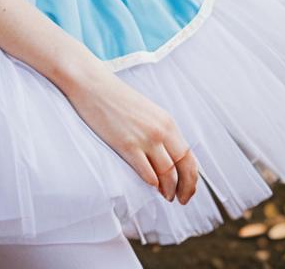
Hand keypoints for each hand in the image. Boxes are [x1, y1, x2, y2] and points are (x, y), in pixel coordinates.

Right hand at [62, 63, 199, 203]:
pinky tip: (150, 186)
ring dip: (168, 190)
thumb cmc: (116, 98)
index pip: (189, 156)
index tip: (188, 189)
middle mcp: (160, 130)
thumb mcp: (146, 111)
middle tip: (181, 199)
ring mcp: (144, 138)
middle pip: (183, 167)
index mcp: (167, 121)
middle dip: (185, 188)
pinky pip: (147, 172)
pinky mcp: (127, 145)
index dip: (192, 177)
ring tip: (165, 196)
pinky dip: (152, 183)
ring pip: (167, 174)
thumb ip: (159, 131)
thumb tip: (168, 157)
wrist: (92, 84)